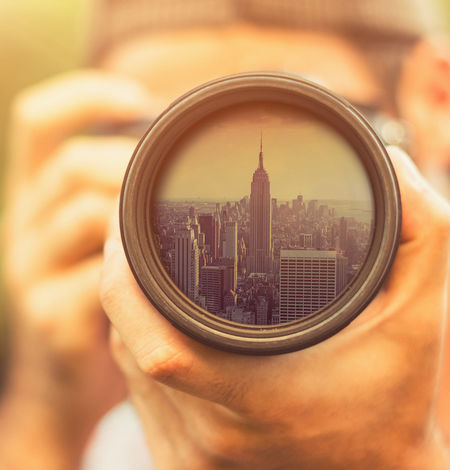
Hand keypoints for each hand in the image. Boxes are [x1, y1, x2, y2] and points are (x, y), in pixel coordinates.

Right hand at [0, 71, 155, 468]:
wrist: (64, 380)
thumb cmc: (93, 297)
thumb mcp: (95, 240)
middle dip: (132, 165)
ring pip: (86, 215)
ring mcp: (30, 272)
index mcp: (36, 198)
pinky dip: (130, 276)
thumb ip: (118, 200)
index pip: (39, 122)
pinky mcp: (49, 319)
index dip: (86, 98)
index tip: (140, 99)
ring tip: (173, 231)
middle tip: (179, 182)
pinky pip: (94, 282)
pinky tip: (155, 285)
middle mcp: (24, 226)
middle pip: (73, 164)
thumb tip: (174, 162)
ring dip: (136, 217)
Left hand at [100, 147, 449, 469]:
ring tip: (148, 267)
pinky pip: (138, 393)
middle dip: (124, 280)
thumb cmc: (395, 402)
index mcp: (253, 397)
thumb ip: (418, 233)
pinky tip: (158, 318)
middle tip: (137, 231)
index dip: (125, 279)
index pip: (154, 343)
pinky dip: (140, 347)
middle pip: (130, 342)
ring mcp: (189, 457)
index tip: (131, 227)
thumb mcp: (421, 315)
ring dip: (131, 312)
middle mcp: (209, 437)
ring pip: (129, 366)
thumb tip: (389, 162)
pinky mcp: (182, 463)